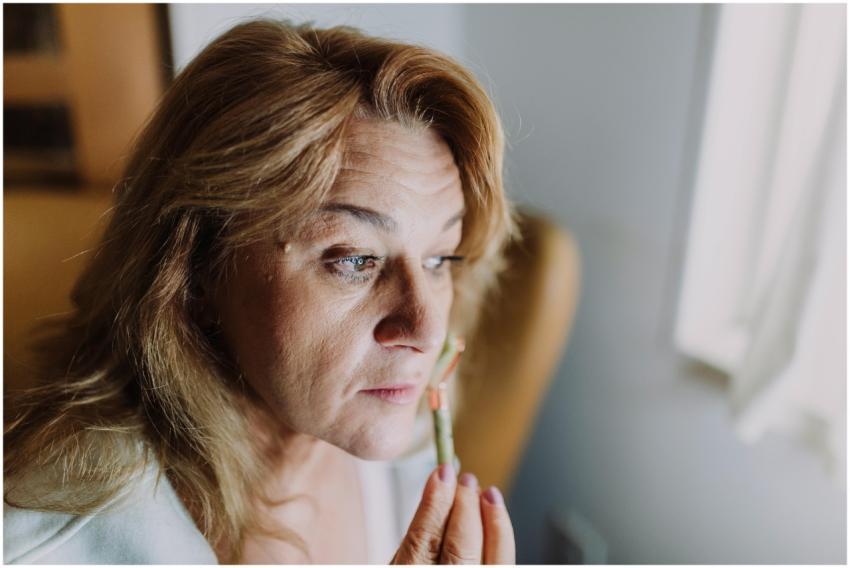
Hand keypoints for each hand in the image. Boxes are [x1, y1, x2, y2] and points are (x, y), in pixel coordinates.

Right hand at [391, 464, 515, 563]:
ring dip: (494, 520)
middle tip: (465, 480)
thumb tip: (440, 490)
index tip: (443, 471)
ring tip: (488, 493)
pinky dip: (501, 538)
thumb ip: (417, 536)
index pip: (425, 538)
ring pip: (493, 558)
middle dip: (466, 506)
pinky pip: (503, 564)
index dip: (437, 500)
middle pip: (460, 546)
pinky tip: (496, 518)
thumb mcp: (400, 563)